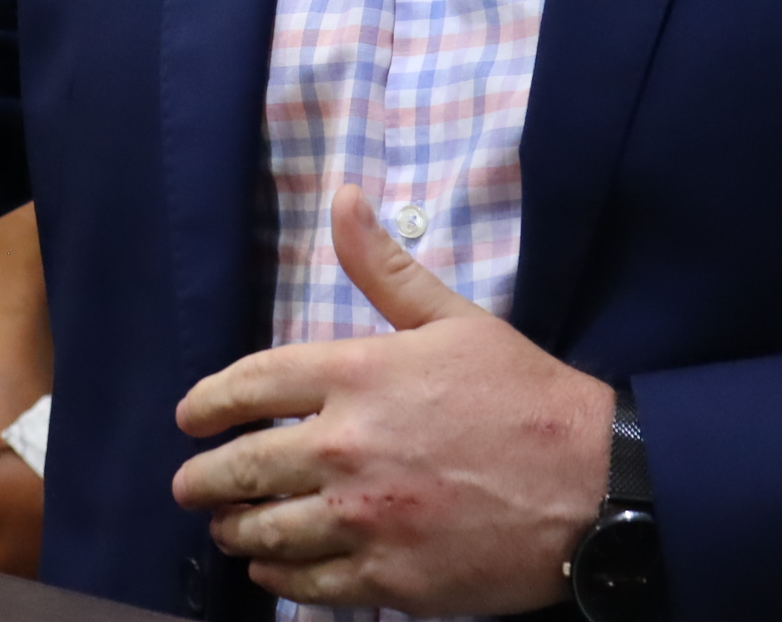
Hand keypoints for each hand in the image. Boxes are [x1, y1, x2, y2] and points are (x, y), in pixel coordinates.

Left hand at [171, 185, 613, 614]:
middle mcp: (344, 447)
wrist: (592, 485)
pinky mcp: (389, 578)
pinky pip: (309, 583)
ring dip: (233, 531)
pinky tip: (270, 570)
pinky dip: (279, 577)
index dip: (207, 403)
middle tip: (189, 487)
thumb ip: (385, 267)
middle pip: (241, 466)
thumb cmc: (523, 395)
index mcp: (355, 376)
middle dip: (203, 480)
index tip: (190, 418)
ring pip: (266, 531)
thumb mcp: (454, 318)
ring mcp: (364, 519)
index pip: (249, 385)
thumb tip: (343, 198)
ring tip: (224, 530)